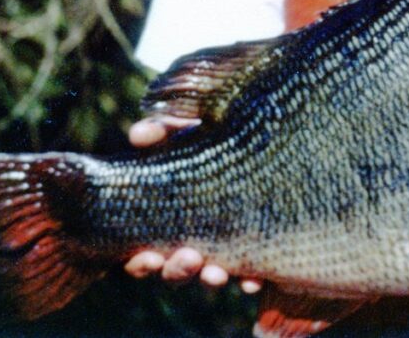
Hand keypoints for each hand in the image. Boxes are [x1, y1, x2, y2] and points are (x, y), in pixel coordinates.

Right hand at [123, 116, 262, 293]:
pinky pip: (252, 275)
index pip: (145, 252)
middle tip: (188, 258)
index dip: (141, 262)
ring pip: (209, 276)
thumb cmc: (223, 136)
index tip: (147, 258)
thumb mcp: (194, 128)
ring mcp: (227, 246)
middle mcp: (195, 239)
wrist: (272, 139)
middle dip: (177, 271)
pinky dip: (249, 280)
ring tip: (215, 274)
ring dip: (208, 278)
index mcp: (171, 218)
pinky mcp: (258, 249)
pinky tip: (250, 280)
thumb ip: (165, 128)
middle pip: (176, 270)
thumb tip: (137, 135)